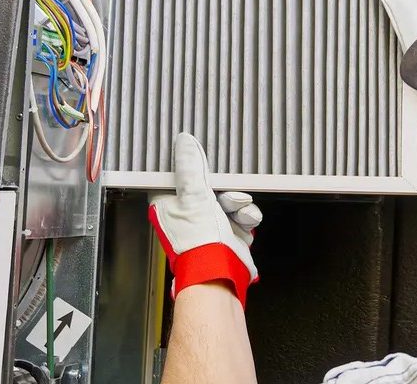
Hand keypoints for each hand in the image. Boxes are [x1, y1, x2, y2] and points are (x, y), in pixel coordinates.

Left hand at [148, 133, 261, 307]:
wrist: (220, 273)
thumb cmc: (198, 242)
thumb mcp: (193, 196)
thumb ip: (190, 168)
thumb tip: (184, 142)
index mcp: (169, 206)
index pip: (177, 177)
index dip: (190, 167)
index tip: (201, 159)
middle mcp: (188, 215)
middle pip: (208, 186)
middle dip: (223, 187)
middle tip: (225, 190)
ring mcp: (209, 225)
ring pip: (229, 199)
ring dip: (237, 202)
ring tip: (236, 209)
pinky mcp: (229, 234)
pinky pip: (242, 215)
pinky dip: (246, 217)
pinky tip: (245, 222)